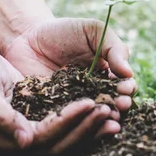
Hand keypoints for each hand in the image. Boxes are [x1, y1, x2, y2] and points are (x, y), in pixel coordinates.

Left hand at [0, 18, 136, 111]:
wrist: (26, 37)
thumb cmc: (64, 31)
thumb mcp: (92, 31)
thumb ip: (113, 47)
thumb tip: (129, 72)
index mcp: (108, 76)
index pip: (123, 86)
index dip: (127, 88)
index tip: (125, 87)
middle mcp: (94, 94)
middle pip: (113, 105)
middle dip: (120, 105)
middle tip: (121, 104)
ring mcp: (75, 106)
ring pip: (93, 118)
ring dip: (104, 119)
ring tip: (108, 116)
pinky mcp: (54, 114)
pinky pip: (67, 122)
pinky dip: (77, 125)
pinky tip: (83, 122)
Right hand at [0, 44, 120, 154]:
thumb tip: (25, 142)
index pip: (39, 139)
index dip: (65, 123)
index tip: (89, 103)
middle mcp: (16, 142)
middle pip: (57, 145)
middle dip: (85, 129)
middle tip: (110, 110)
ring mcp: (28, 133)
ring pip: (65, 140)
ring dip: (90, 129)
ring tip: (115, 114)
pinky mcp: (39, 120)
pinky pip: (66, 126)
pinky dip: (86, 121)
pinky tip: (106, 110)